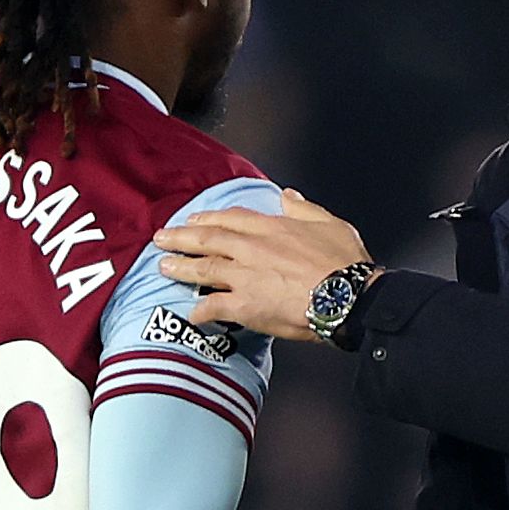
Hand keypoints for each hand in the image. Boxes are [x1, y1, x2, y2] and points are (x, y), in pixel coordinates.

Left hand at [152, 189, 372, 341]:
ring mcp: (244, 277)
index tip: (193, 220)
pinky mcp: (245, 306)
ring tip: (163, 266)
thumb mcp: (329, 223)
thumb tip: (288, 195)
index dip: (208, 219)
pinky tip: (191, 314)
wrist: (348, 297)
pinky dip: (200, 311)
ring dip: (180, 267)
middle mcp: (251, 249)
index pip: (230, 219)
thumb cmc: (344, 263)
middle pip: (207, 239)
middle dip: (180, 238)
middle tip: (161, 238)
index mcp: (271, 228)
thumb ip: (304, 209)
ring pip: (203, 269)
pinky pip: (214, 307)